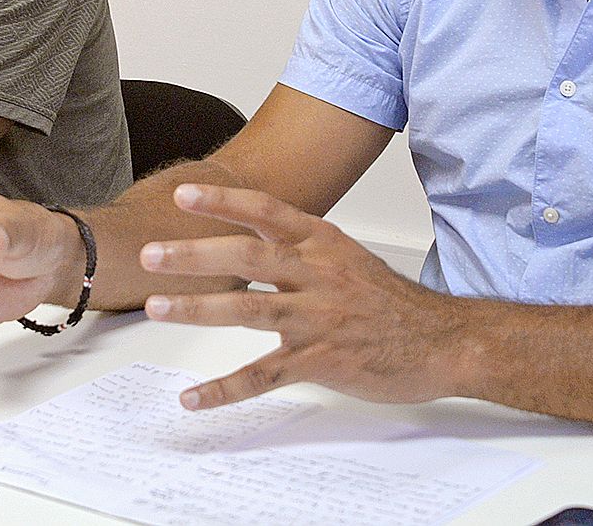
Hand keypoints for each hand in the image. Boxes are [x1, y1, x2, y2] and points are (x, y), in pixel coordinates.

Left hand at [139, 184, 463, 410]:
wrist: (442, 342)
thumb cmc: (392, 302)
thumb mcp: (347, 257)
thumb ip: (301, 246)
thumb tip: (253, 233)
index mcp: (323, 243)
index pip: (266, 211)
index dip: (223, 201)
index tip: (183, 195)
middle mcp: (317, 274)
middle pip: (247, 255)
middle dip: (194, 254)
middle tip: (151, 255)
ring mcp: (318, 318)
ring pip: (249, 310)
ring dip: (198, 308)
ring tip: (157, 308)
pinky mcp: (320, 361)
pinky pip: (264, 375)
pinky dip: (224, 389)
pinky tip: (194, 398)